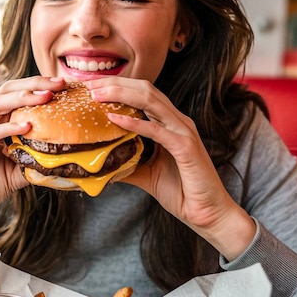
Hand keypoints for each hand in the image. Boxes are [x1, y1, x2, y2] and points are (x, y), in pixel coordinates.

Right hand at [0, 76, 65, 258]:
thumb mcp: (19, 169)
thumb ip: (36, 159)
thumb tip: (64, 157)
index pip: (16, 94)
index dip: (38, 87)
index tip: (62, 85)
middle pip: (7, 90)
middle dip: (34, 85)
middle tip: (58, 84)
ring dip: (22, 98)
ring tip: (45, 97)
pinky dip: (6, 127)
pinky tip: (26, 126)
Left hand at [85, 77, 254, 259]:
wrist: (208, 213)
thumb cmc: (182, 192)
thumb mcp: (146, 173)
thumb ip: (127, 162)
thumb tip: (100, 162)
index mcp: (169, 123)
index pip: (141, 94)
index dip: (117, 86)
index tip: (91, 86)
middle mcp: (177, 121)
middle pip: (145, 89)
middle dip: (116, 83)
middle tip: (89, 85)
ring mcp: (183, 132)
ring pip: (151, 101)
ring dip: (121, 95)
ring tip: (97, 95)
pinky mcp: (186, 147)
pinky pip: (157, 130)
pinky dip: (135, 123)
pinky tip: (114, 119)